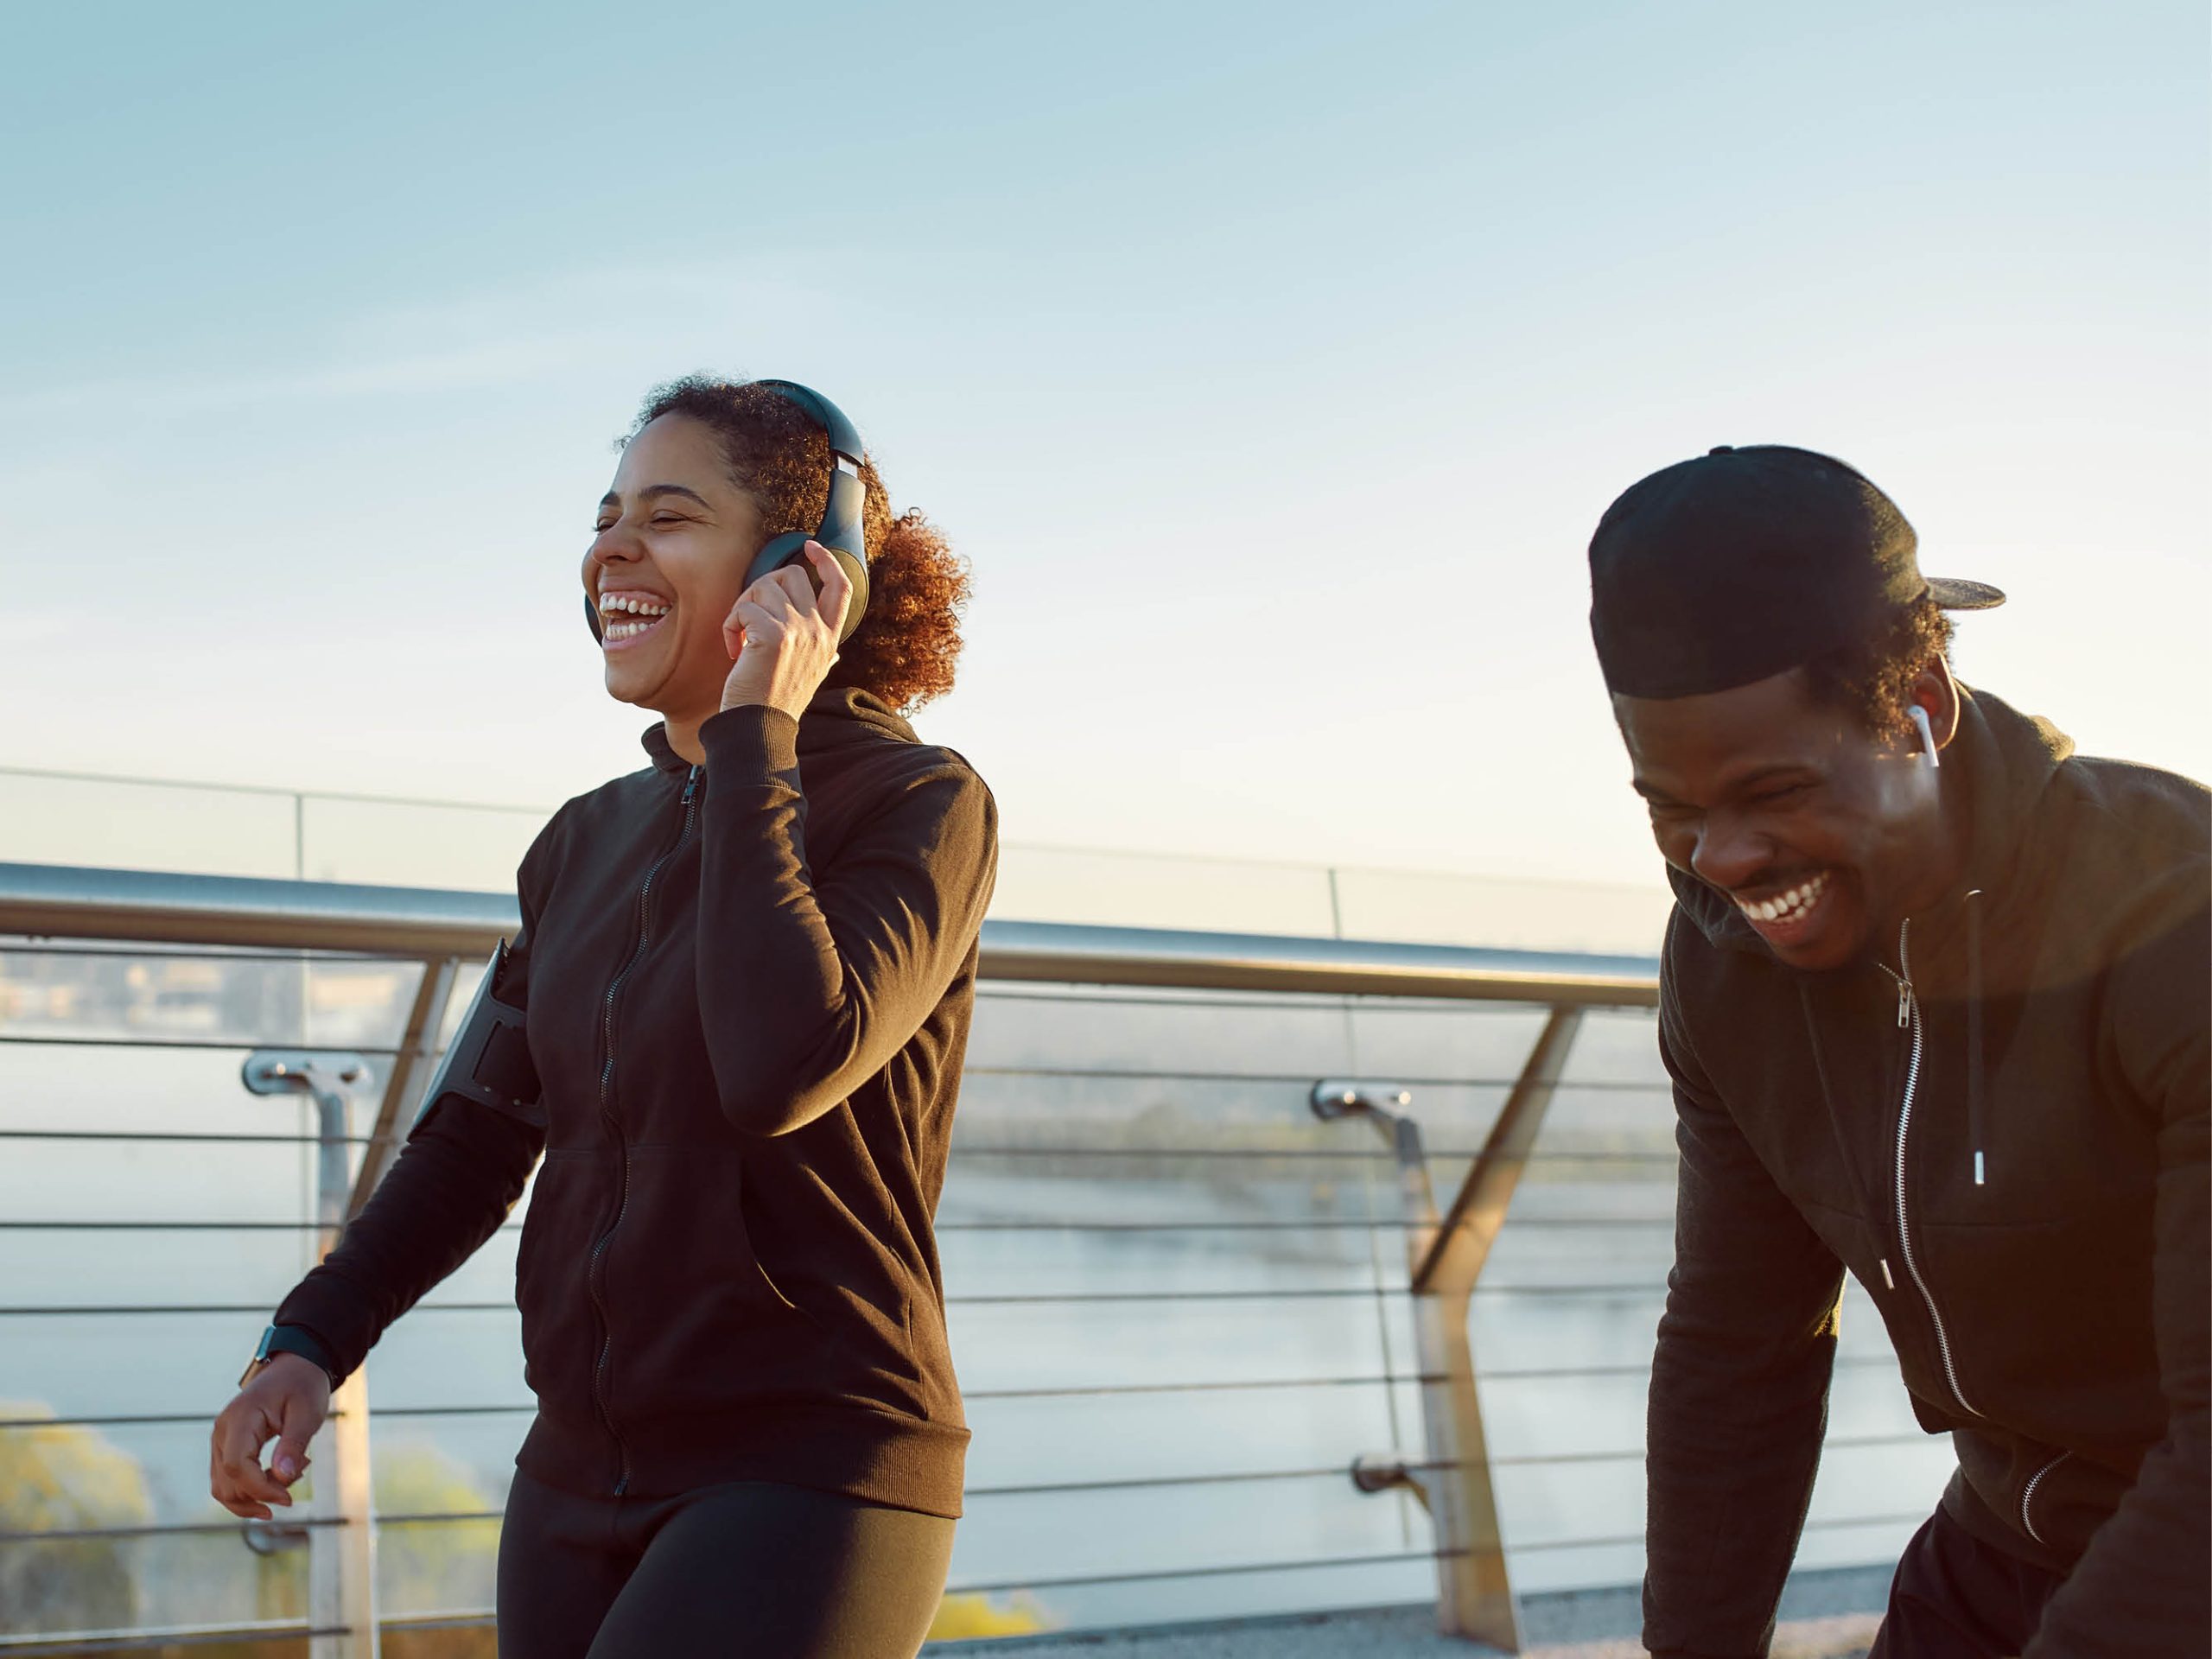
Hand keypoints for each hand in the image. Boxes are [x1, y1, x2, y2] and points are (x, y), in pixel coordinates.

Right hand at [209, 1353, 329, 1518]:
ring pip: (223, 1487)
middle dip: (260, 1495)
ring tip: (289, 1479)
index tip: (288, 1498)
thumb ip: (293, 1444)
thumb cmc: (303, 1387)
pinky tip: (277, 1482)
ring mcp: (220, 1440)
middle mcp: (222, 1431)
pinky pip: (228, 1479)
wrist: (295, 1369)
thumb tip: (284, 1478)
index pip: (236, 1465)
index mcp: (240, 1418)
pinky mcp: (226, 1448)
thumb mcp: (307, 1412)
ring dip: (254, 1496)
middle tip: (296, 1482)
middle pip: (226, 1482)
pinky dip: (250, 1489)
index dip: (260, 1489)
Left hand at [719, 542, 850, 721]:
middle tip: (749, 615)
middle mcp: (818, 631)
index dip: (827, 561)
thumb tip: (836, 652)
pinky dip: (729, 626)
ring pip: (762, 587)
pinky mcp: (773, 635)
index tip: (811, 546)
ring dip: (741, 608)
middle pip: (792, 575)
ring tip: (738, 639)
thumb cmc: (777, 703)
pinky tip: (732, 651)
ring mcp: (798, 631)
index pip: (841, 587)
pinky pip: (743, 609)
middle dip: (763, 586)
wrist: (761, 728)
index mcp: (829, 638)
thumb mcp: (813, 677)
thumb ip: (824, 656)